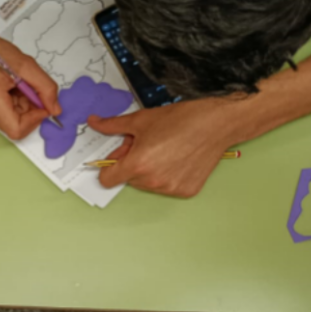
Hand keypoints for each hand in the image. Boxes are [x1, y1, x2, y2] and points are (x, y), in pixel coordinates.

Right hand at [0, 36, 60, 139]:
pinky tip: (14, 89)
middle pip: (16, 127)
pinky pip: (7, 116)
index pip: (17, 129)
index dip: (35, 120)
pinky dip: (17, 105)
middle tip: (31, 90)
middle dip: (30, 112)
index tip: (42, 104)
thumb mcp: (27, 65)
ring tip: (20, 87)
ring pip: (13, 122)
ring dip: (24, 108)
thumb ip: (45, 88)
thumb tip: (54, 110)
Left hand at [88, 98, 236, 197]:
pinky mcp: (186, 191)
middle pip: (128, 178)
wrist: (217, 124)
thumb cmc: (181, 120)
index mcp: (137, 165)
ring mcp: (170, 188)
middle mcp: (153, 181)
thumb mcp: (140, 120)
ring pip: (146, 183)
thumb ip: (112, 126)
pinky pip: (165, 186)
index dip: (109, 165)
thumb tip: (93, 122)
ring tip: (164, 149)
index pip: (107, 179)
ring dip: (148, 170)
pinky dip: (167, 175)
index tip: (119, 154)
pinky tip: (178, 158)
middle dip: (132, 162)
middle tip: (147, 143)